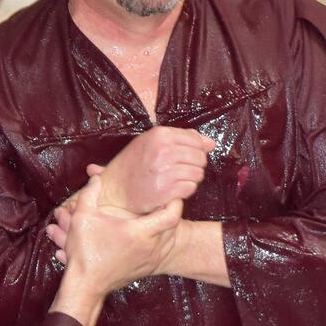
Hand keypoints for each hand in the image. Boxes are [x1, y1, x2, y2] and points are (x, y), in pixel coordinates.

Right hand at [61, 175, 182, 293]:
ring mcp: (150, 260)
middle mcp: (151, 248)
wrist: (85, 285)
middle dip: (171, 211)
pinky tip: (148, 234)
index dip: (175, 202)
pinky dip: (162, 241)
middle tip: (162, 201)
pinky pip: (163, 251)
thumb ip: (90, 194)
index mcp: (140, 233)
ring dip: (167, 227)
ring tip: (156, 216)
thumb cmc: (85, 251)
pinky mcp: (147, 269)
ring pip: (170, 240)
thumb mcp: (82, 218)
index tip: (171, 193)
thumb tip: (96, 178)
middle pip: (175, 226)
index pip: (172, 215)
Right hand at [97, 126, 214, 213]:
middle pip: (200, 157)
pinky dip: (185, 190)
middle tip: (181, 171)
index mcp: (160, 135)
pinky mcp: (165, 190)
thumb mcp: (151, 143)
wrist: (115, 189)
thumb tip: (210, 143)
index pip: (196, 140)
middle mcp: (162, 150)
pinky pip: (190, 188)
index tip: (186, 157)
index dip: (196, 150)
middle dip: (195, 166)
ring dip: (191, 179)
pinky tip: (174, 190)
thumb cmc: (133, 165)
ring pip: (198, 174)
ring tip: (176, 180)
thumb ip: (181, 138)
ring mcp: (164, 171)